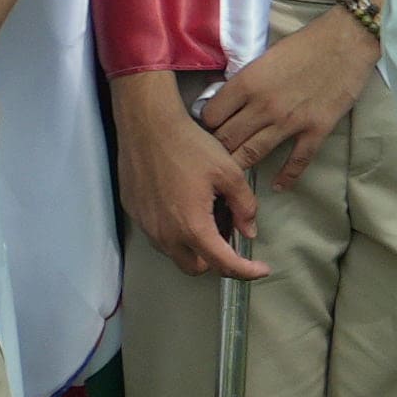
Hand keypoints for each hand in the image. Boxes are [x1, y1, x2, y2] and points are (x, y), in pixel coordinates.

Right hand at [118, 73, 269, 282]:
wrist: (147, 125)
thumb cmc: (188, 145)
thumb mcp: (229, 172)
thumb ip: (244, 206)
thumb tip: (249, 229)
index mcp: (193, 227)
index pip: (224, 265)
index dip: (247, 271)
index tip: (261, 269)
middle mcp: (166, 234)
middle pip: (197, 267)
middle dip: (216, 260)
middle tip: (229, 235)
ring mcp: (147, 226)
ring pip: (176, 253)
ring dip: (194, 246)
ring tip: (207, 216)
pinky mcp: (136, 214)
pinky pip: (159, 235)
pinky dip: (175, 231)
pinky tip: (184, 205)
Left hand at [195, 0, 379, 171]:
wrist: (347, 41)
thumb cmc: (307, 43)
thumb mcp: (266, 56)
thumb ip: (247, 80)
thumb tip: (228, 100)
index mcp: (248, 82)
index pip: (211, 115)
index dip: (206, 125)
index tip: (209, 129)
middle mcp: (263, 105)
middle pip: (226, 139)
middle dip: (217, 149)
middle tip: (215, 155)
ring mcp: (290, 121)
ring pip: (252, 154)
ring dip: (240, 165)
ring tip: (233, 173)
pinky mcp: (315, 130)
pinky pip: (296, 161)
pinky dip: (286, 177)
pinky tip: (278, 186)